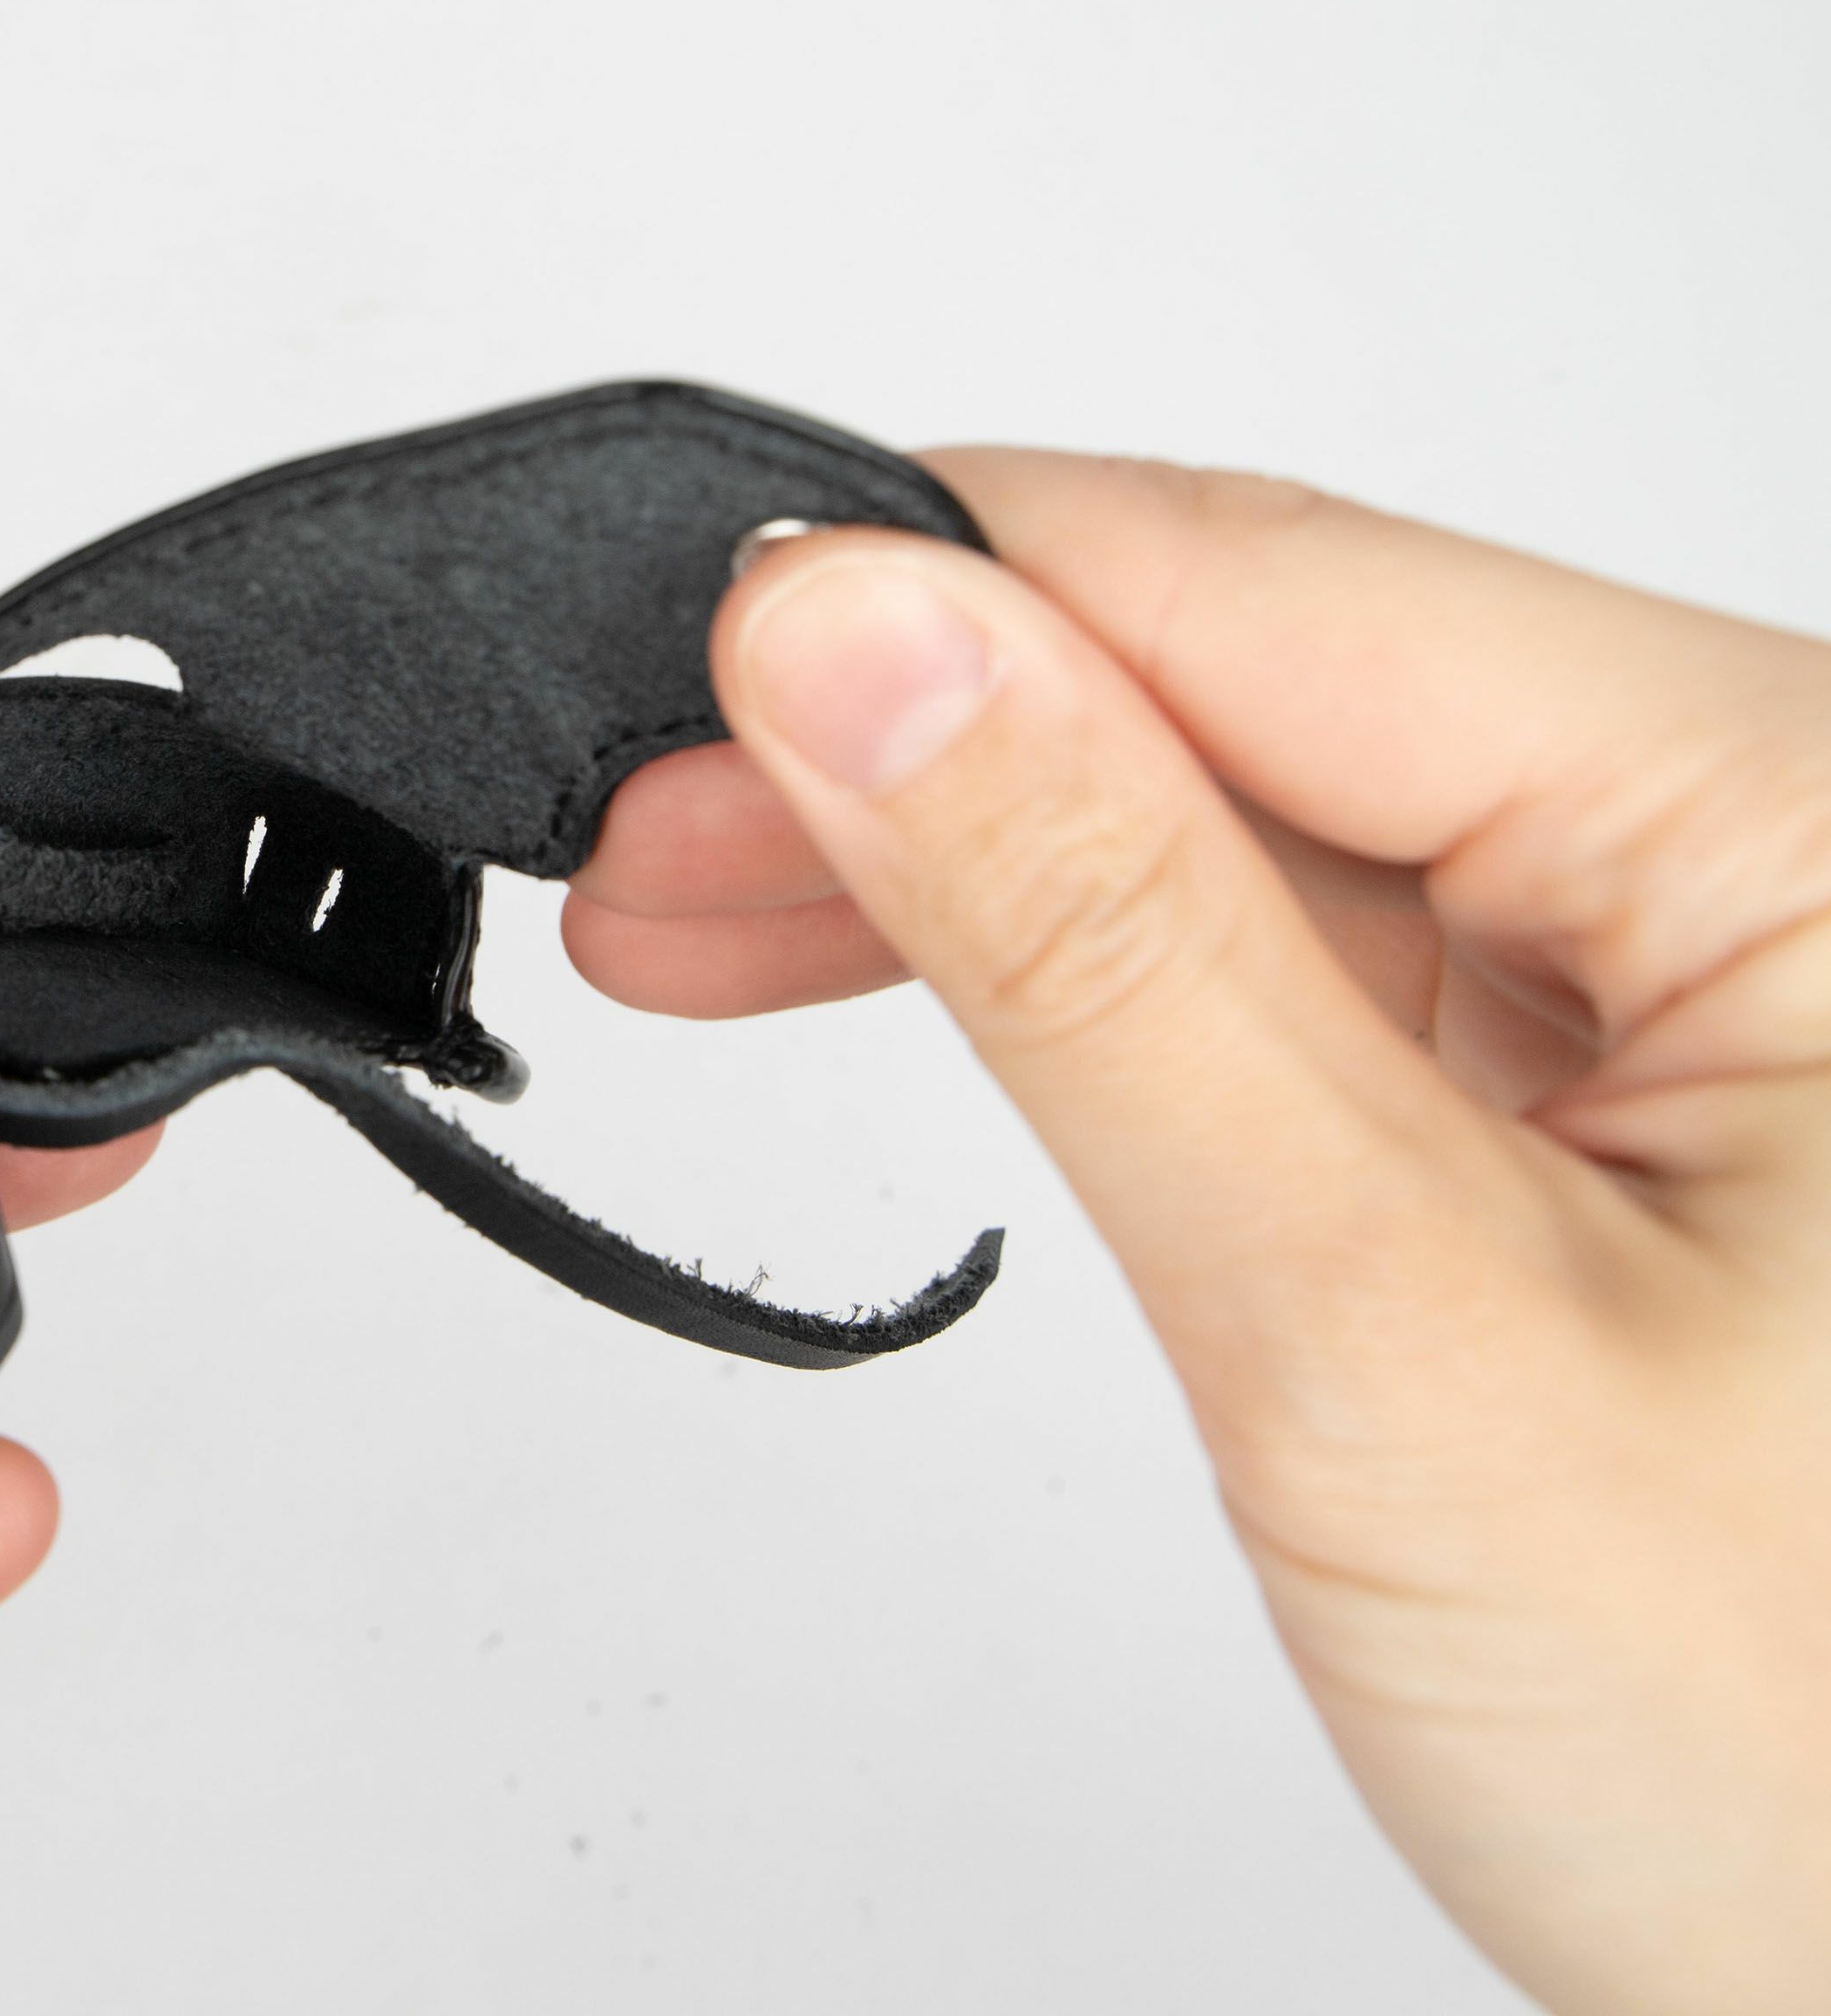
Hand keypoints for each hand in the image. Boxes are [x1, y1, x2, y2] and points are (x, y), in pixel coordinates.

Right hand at [568, 455, 1830, 2013]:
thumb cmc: (1830, 1772)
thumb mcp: (1388, 1329)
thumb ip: (1104, 947)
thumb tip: (853, 639)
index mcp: (1819, 813)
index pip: (1274, 583)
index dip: (935, 598)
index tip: (674, 670)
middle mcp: (1793, 849)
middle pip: (1257, 679)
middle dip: (923, 750)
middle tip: (644, 849)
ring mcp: (1726, 972)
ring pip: (1265, 809)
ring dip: (982, 862)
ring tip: (712, 925)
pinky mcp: (1646, 1089)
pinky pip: (1330, 950)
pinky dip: (1112, 975)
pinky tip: (940, 982)